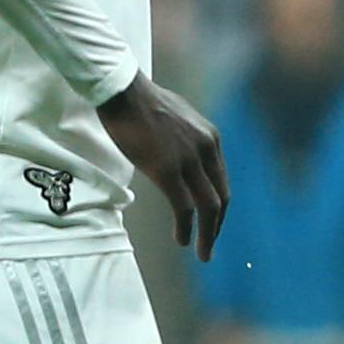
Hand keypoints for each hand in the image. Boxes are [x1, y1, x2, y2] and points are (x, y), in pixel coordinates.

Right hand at [98, 77, 229, 258]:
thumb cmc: (141, 102)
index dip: (219, 205)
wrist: (122, 91)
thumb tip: (180, 153)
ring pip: (208, 206)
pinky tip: (182, 239)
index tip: (213, 221)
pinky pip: (184, 207)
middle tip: (210, 244)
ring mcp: (189, 161)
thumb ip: (186, 140)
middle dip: (217, 224)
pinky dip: (186, 227)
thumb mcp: (177, 119)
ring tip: (203, 252)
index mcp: (210, 138)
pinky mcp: (168, 170)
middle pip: (220, 196)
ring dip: (207, 233)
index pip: (221, 180)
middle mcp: (207, 150)